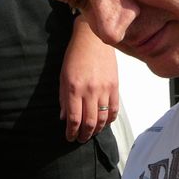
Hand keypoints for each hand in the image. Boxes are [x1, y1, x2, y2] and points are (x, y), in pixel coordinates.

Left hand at [60, 16, 118, 142]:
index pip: (74, 119)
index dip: (71, 132)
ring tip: (92, 133)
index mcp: (74, 89)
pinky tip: (105, 123)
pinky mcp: (115, 86)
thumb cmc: (75, 56)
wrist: (93, 39)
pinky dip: (110, 120)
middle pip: (89, 122)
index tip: (70, 137)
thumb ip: (63, 99)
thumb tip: (64, 118)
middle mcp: (90, 91)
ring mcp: (104, 89)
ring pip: (103, 119)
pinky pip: (114, 109)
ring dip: (97, 130)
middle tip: (81, 139)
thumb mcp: (63, 77)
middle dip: (84, 135)